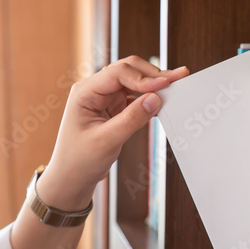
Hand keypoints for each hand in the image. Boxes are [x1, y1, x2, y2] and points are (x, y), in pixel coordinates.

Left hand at [38, 56, 188, 207]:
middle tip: (178, 78)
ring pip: (134, 81)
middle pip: (128, 70)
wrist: (71, 178)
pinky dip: (150, 97)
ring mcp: (105, 98)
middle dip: (152, 74)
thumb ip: (131, 119)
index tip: (164, 84)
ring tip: (177, 85)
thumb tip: (155, 99)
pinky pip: (136, 96)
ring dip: (154, 84)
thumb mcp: (106, 141)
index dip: (143, 77)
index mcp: (84, 92)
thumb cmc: (79, 160)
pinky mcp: (114, 108)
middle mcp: (94, 90)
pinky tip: (165, 100)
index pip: (117, 73)